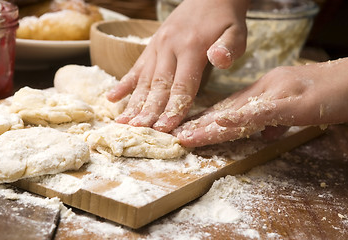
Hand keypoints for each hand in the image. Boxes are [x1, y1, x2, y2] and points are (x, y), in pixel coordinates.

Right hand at [106, 0, 247, 131]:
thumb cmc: (224, 19)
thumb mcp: (236, 31)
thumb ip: (229, 47)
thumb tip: (219, 60)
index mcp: (191, 48)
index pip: (182, 86)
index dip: (173, 110)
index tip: (164, 130)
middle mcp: (169, 48)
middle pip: (158, 86)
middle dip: (148, 112)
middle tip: (138, 132)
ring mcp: (157, 47)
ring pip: (144, 80)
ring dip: (133, 103)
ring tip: (123, 122)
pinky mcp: (151, 47)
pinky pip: (136, 67)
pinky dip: (124, 84)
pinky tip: (112, 98)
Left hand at [173, 58, 347, 146]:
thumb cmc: (325, 95)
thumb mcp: (294, 109)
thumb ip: (276, 121)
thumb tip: (264, 135)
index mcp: (262, 94)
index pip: (228, 109)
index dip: (206, 121)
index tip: (187, 131)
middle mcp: (262, 91)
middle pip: (225, 111)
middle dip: (199, 126)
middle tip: (174, 137)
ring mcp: (275, 94)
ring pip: (235, 112)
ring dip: (209, 126)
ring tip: (185, 137)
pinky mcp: (291, 102)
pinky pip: (261, 110)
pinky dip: (240, 116)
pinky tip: (220, 121)